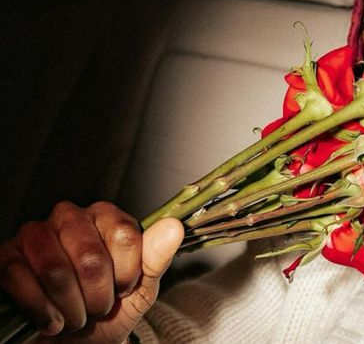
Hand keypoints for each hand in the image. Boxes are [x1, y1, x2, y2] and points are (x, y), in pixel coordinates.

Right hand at [0, 201, 182, 342]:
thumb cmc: (108, 311)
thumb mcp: (141, 289)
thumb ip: (157, 257)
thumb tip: (174, 226)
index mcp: (106, 217)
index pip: (124, 235)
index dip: (127, 273)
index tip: (125, 289)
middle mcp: (70, 216)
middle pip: (90, 256)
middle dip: (97, 295)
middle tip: (97, 307)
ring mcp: (35, 234)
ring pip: (55, 270)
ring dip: (70, 306)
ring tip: (75, 315)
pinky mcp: (6, 256)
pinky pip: (19, 279)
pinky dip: (41, 311)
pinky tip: (51, 320)